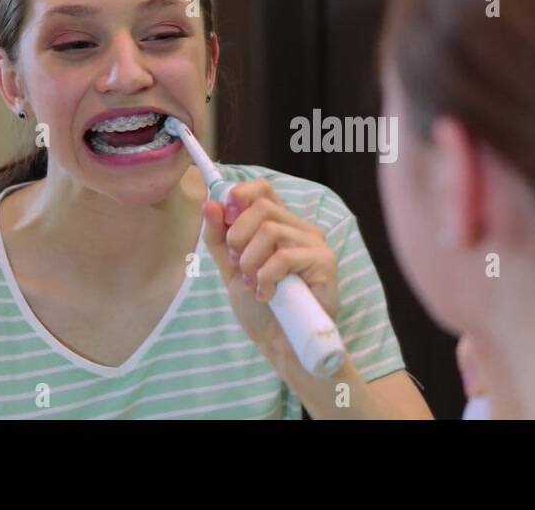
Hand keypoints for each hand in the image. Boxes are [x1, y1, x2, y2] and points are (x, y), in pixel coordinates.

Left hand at [201, 179, 340, 357]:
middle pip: (262, 207)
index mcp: (280, 225)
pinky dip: (266, 277)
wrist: (281, 345)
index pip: (263, 189)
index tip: (224, 218)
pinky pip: (284, 256)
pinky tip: (267, 294)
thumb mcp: (231, 269)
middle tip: (238, 266)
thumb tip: (210, 203)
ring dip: (250, 261)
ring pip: (270, 231)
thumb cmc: (262, 308)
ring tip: (253, 284)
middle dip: (237, 237)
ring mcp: (315, 243)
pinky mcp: (324, 262)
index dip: (240, 195)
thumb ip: (220, 238)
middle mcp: (300, 228)